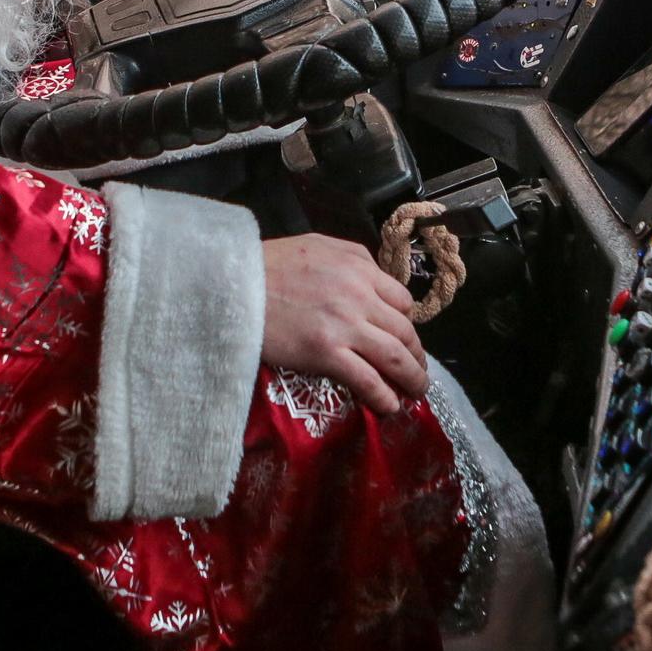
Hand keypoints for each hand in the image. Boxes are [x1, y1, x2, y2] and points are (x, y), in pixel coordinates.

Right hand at [260, 233, 428, 415]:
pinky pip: (367, 379)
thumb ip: (353, 258)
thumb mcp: (319, 244)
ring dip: (412, 378)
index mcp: (360, 268)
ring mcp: (345, 326)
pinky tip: (389, 406)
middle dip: (416, 354)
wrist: (234, 284)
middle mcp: (360, 296)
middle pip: (404, 331)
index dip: (406, 322)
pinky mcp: (326, 354)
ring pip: (394, 357)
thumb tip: (374, 277)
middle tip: (417, 369)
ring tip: (415, 392)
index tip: (403, 336)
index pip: (402, 300)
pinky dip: (384, 396)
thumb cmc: (270, 263)